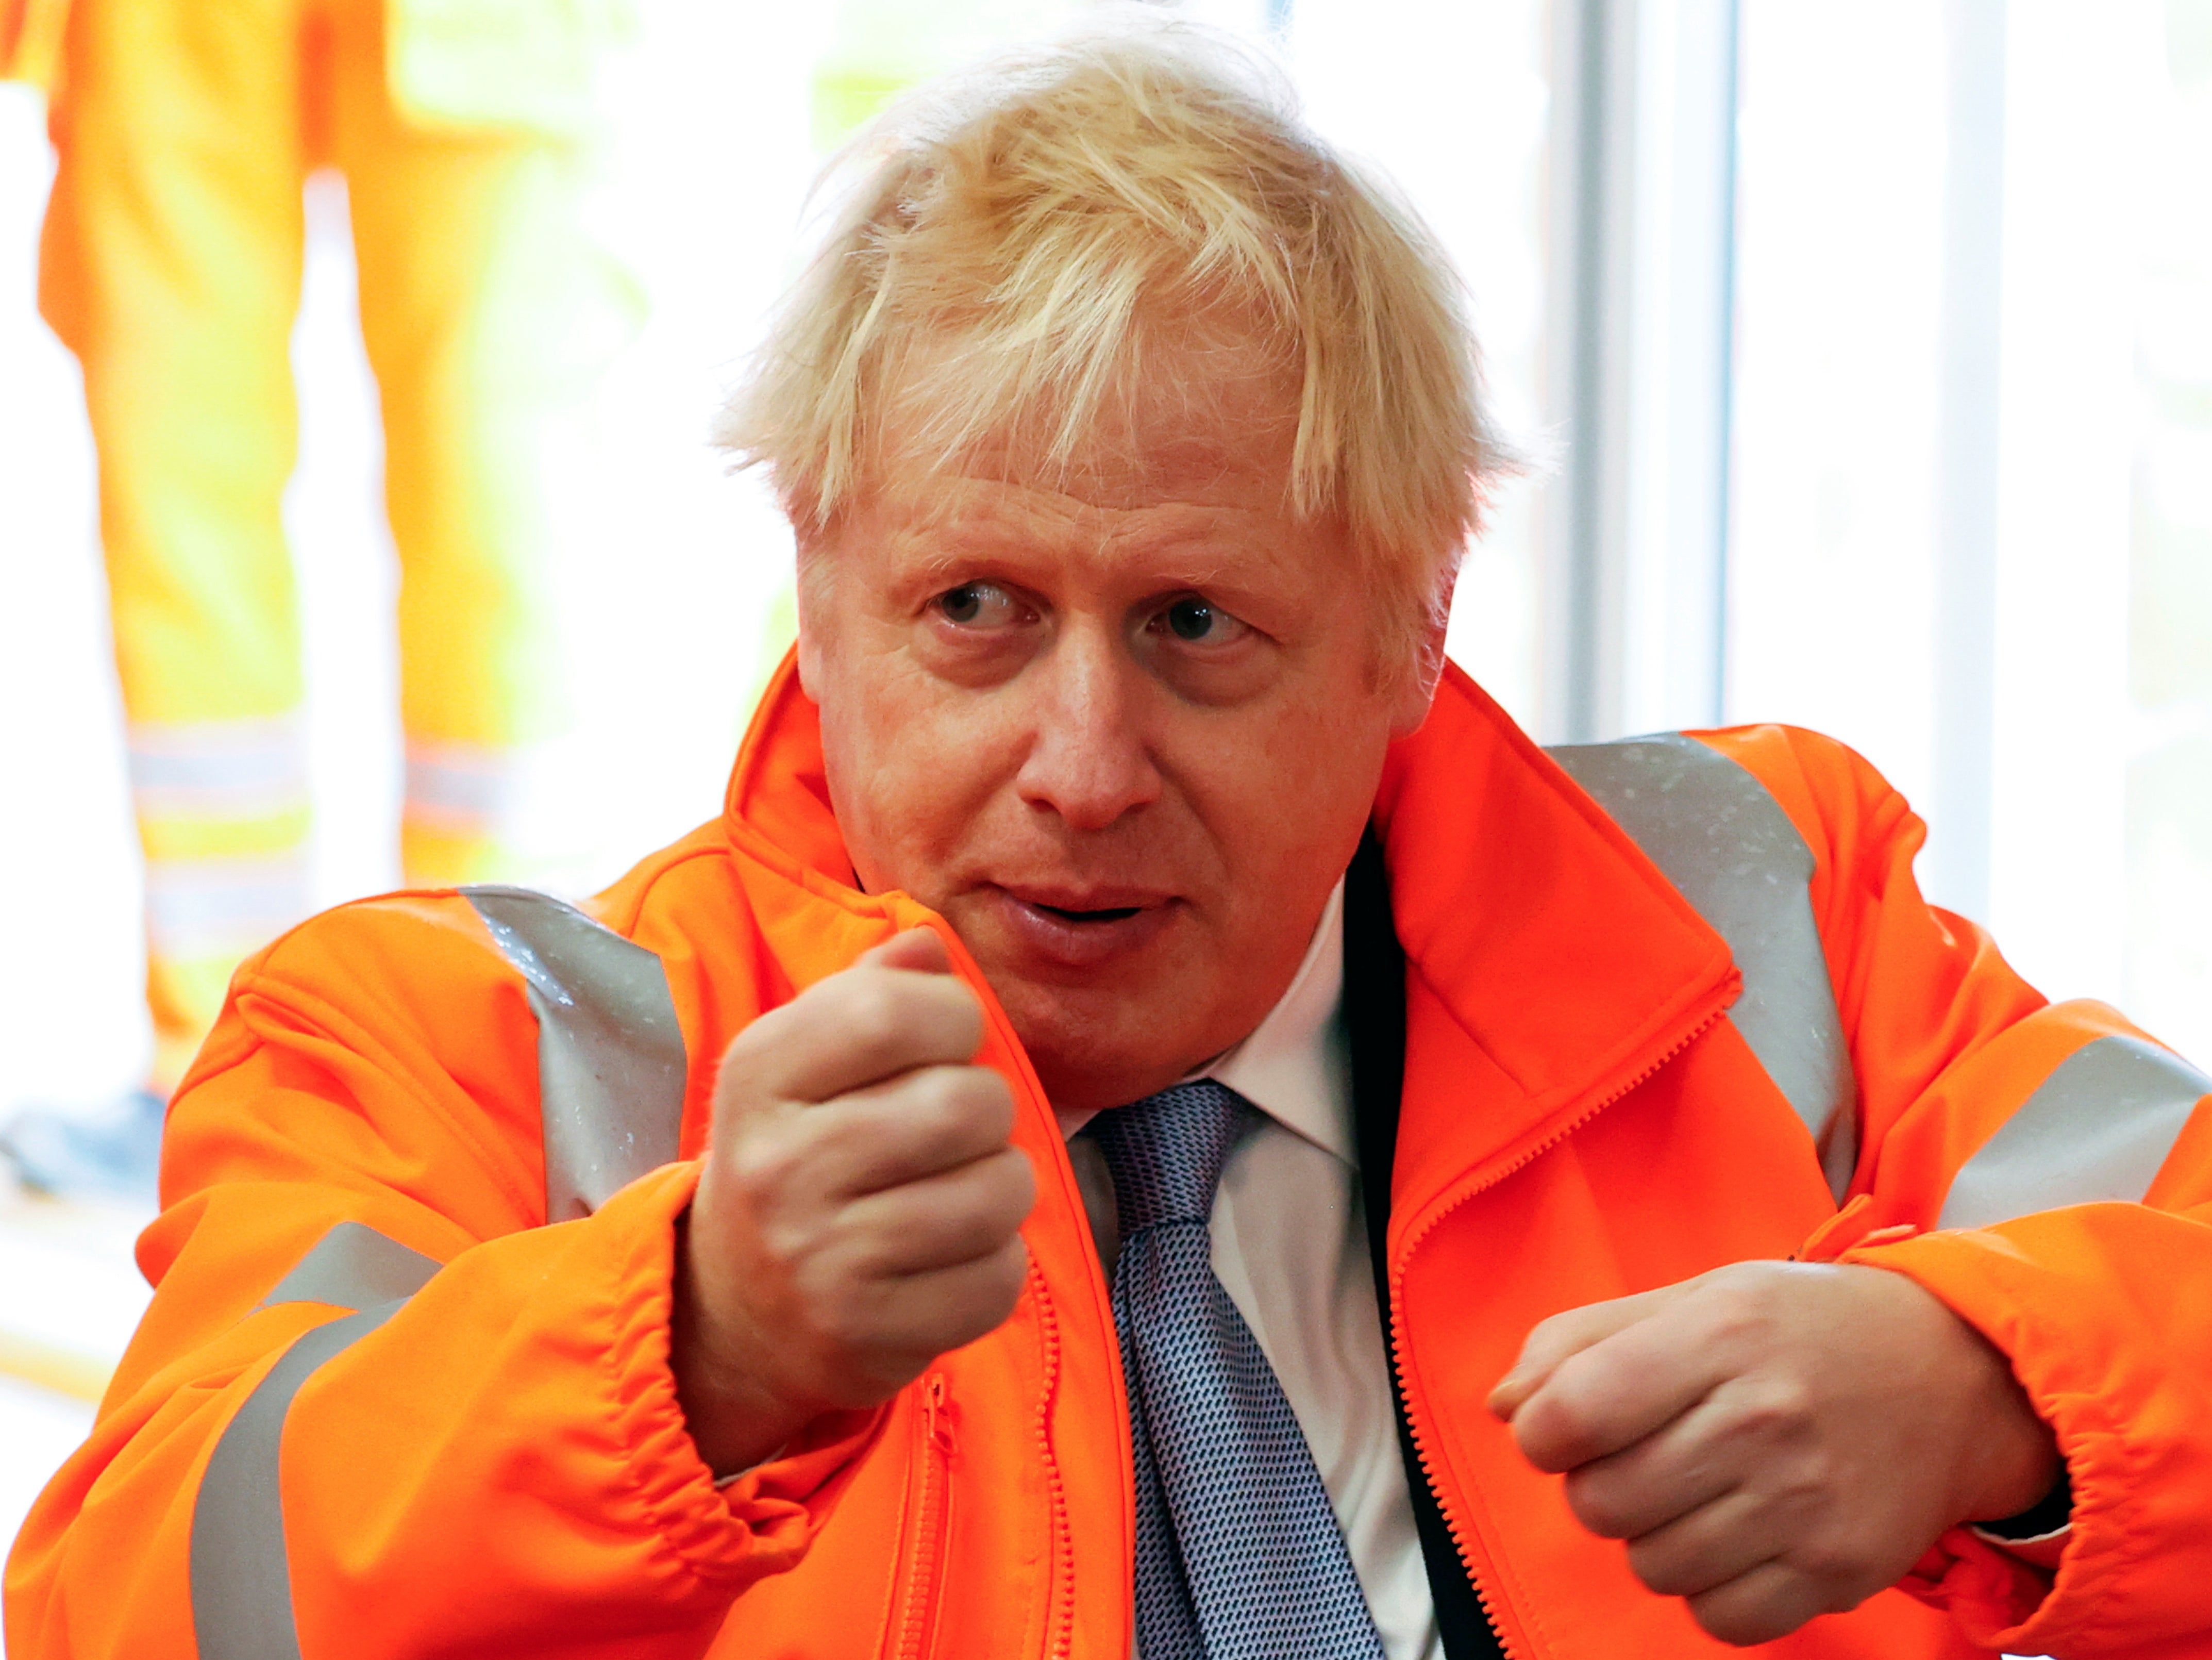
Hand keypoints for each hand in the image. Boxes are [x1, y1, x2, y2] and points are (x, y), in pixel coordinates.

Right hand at [673, 928, 1036, 1473]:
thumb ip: (870, 991)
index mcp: (760, 1076)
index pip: (895, 1010)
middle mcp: (780, 1167)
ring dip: (1002, 1187)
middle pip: (965, 1103)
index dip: (953, 1016)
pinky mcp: (867, 1336)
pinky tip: (952, 1255)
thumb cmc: (797, 1158)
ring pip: (996, 1193)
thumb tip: (930, 946)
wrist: (731, 1314)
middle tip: (958, 1128)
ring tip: (961, 1190)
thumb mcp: (803, 1062)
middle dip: (988, 1107)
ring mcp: (821, 1260)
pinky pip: (996, 1278)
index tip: (945, 1042)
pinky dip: (996, 1263)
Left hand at [1488, 1261, 2058, 1645]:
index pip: (1570, 1412)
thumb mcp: (1691, 1298)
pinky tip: (1735, 1535)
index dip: (1540, 1432)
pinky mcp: (1841, 1570)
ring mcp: (1808, 1503)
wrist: (1951, 1376)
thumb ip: (1578, 1341)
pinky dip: (1709, 1589)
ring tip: (1696, 1490)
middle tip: (1641, 1456)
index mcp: (1718, 1334)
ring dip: (1651, 1537)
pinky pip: (1718, 1619)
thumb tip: (1504, 1407)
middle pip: (1600, 1501)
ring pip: (1651, 1567)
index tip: (1561, 1428)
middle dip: (1596, 1485)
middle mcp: (1764, 1419)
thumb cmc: (1796, 1332)